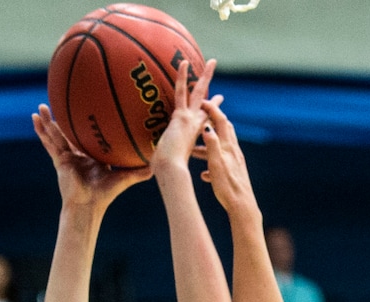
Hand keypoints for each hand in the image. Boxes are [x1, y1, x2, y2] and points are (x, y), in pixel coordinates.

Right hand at [32, 105, 151, 210]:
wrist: (88, 206)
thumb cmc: (106, 195)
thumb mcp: (124, 178)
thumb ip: (140, 171)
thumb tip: (158, 163)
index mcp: (93, 157)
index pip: (91, 138)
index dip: (90, 126)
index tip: (90, 109)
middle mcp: (79, 155)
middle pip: (72, 132)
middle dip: (67, 118)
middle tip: (64, 100)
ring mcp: (67, 157)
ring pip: (57, 134)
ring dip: (49, 120)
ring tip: (42, 105)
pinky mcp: (59, 160)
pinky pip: (49, 142)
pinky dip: (41, 131)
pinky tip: (34, 118)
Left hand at [150, 59, 219, 174]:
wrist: (172, 170)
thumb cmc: (168, 171)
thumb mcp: (165, 160)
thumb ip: (161, 157)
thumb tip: (150, 167)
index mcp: (194, 135)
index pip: (205, 119)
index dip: (211, 109)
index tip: (219, 100)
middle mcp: (195, 125)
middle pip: (206, 103)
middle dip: (212, 89)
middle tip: (216, 73)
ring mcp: (190, 120)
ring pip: (199, 93)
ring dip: (206, 76)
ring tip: (212, 62)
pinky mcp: (182, 117)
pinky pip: (181, 91)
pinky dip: (182, 76)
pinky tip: (183, 63)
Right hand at [192, 97, 255, 212]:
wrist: (242, 207)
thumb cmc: (227, 187)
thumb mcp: (216, 164)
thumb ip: (212, 145)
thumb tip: (206, 126)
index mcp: (228, 147)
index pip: (221, 120)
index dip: (211, 109)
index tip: (202, 102)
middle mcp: (234, 152)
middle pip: (224, 130)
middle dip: (212, 122)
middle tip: (200, 119)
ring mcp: (235, 162)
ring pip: (221, 147)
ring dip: (208, 146)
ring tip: (194, 152)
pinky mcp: (234, 173)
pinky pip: (221, 164)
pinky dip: (212, 164)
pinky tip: (205, 175)